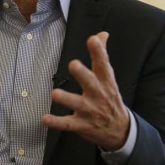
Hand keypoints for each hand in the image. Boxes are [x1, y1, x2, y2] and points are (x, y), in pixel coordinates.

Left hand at [42, 32, 129, 150]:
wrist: (119, 130)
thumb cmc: (109, 97)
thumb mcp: (109, 77)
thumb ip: (102, 54)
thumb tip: (102, 34)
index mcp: (105, 81)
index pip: (103, 64)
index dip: (99, 52)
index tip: (93, 39)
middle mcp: (98, 94)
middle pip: (90, 83)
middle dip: (82, 74)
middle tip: (73, 64)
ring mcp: (90, 110)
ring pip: (77, 104)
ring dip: (66, 99)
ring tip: (54, 94)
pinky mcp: (82, 124)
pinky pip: (67, 124)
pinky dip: (56, 122)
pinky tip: (44, 119)